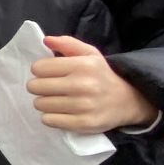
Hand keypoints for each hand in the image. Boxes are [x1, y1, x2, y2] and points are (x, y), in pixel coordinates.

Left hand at [27, 35, 157, 132]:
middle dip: (38, 86)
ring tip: (55, 100)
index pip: (39, 68)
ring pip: (40, 104)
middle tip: (49, 88)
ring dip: (44, 102)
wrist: (127, 101)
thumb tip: (46, 40)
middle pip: (36, 86)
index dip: (40, 70)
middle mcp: (83, 85)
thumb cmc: (101, 75)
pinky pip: (49, 120)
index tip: (48, 73)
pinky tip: (60, 112)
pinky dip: (50, 117)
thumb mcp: (90, 54)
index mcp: (83, 65)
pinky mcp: (82, 124)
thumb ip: (67, 43)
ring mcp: (83, 106)